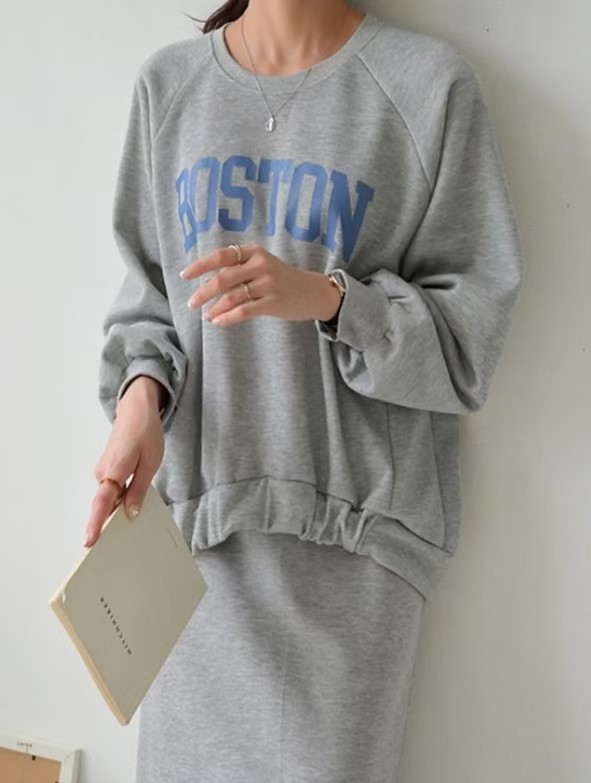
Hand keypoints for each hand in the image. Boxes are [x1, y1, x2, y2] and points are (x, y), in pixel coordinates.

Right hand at [84, 377, 165, 547]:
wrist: (137, 411)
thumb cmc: (146, 433)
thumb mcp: (151, 462)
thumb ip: (140, 489)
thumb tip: (130, 513)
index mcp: (115, 470)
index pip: (103, 502)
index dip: (96, 523)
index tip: (89, 541)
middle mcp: (103, 472)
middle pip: (104, 505)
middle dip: (108, 525)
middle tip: (113, 548)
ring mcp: (103, 471)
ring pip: (108, 498)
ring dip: (116, 511)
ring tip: (129, 526)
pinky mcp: (107, 471)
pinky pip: (111, 491)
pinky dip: (118, 500)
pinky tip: (131, 505)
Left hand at [181, 243, 341, 326]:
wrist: (313, 292)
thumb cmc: (282, 279)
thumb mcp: (262, 265)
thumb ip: (239, 269)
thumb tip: (207, 283)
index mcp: (254, 251)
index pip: (221, 256)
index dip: (200, 265)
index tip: (185, 275)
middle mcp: (260, 264)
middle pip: (223, 278)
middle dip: (203, 292)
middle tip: (191, 303)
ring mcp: (268, 283)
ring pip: (232, 296)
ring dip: (214, 307)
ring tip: (206, 315)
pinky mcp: (273, 302)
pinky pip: (244, 311)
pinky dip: (228, 317)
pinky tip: (218, 322)